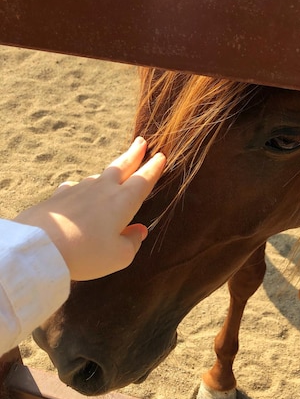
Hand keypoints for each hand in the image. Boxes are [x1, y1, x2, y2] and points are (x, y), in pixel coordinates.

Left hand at [14, 137, 164, 280]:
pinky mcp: (59, 195)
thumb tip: (139, 230)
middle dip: (134, 154)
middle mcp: (103, 189)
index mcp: (123, 201)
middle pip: (122, 166)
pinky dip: (84, 188)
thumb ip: (132, 242)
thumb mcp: (119, 257)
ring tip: (115, 173)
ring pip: (99, 176)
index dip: (153, 168)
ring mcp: (79, 189)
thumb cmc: (85, 253)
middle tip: (142, 141)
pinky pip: (77, 187)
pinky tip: (80, 192)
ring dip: (110, 173)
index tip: (161, 156)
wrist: (39, 246)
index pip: (143, 179)